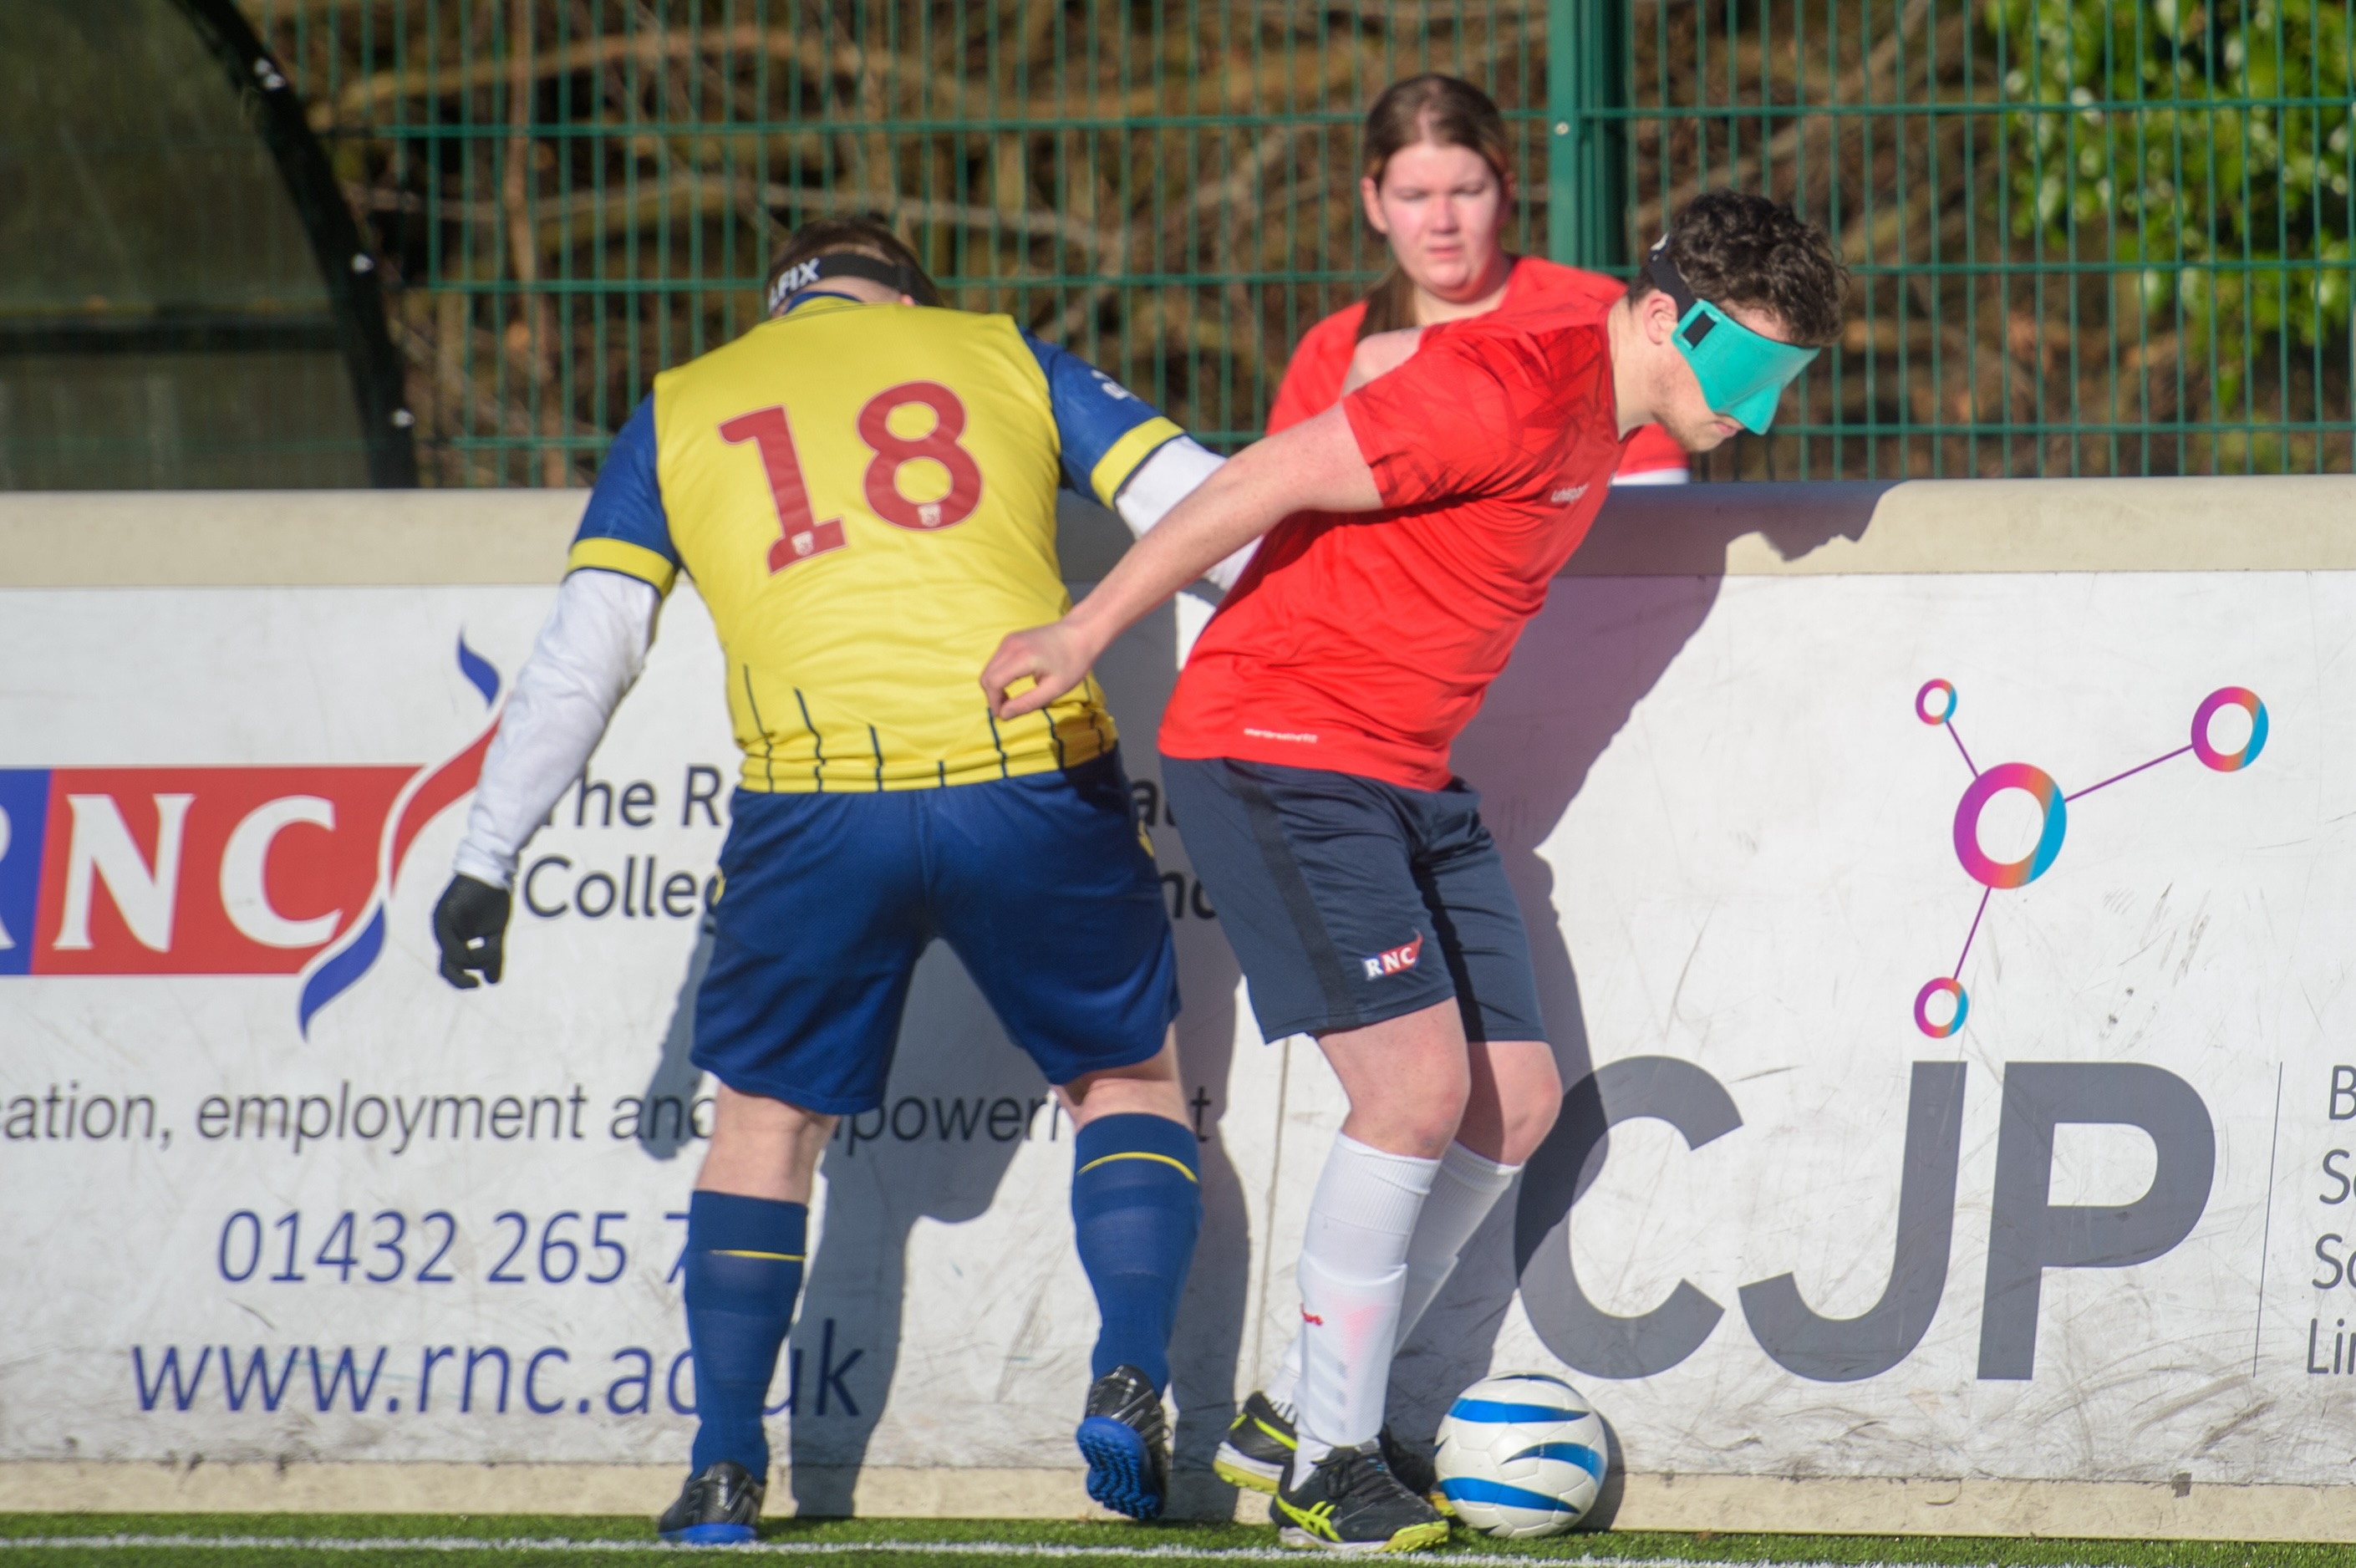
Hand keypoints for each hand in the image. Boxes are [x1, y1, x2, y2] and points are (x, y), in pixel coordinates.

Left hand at [433, 874, 511, 988]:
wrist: (492, 870)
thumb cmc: (492, 899)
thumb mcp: (495, 933)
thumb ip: (494, 956)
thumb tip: (493, 981)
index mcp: (451, 936)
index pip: (449, 966)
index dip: (461, 979)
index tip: (478, 983)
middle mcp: (443, 930)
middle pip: (446, 966)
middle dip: (460, 979)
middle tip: (475, 983)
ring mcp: (443, 922)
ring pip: (454, 956)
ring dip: (475, 960)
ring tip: (493, 950)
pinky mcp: (447, 913)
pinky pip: (454, 943)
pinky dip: (470, 951)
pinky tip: (485, 948)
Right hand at [981, 619, 1096, 719]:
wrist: (1081, 632)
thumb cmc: (1073, 662)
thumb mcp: (1054, 689)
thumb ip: (1027, 703)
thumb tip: (1003, 715)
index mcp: (1022, 657)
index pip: (992, 682)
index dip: (994, 702)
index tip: (1004, 715)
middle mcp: (1011, 645)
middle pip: (986, 676)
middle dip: (992, 696)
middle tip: (1009, 710)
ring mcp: (1009, 640)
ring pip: (989, 669)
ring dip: (995, 687)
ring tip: (1012, 699)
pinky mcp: (1011, 639)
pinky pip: (996, 662)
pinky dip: (999, 676)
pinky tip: (1015, 683)